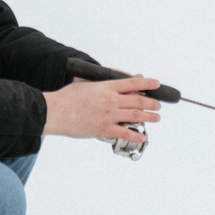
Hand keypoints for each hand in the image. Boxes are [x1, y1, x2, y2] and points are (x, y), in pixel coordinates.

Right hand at [41, 75, 161, 143]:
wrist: (56, 112)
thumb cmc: (67, 98)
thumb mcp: (84, 83)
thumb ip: (99, 81)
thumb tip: (111, 78)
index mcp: (107, 87)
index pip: (133, 83)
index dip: (147, 83)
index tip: (156, 84)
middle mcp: (111, 100)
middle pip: (138, 100)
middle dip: (152, 103)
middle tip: (158, 105)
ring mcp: (109, 115)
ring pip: (136, 115)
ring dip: (149, 117)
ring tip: (156, 118)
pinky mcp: (104, 129)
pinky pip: (125, 133)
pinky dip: (136, 135)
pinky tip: (143, 136)